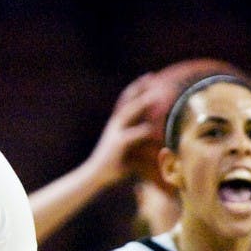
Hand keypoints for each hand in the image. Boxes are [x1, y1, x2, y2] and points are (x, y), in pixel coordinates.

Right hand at [83, 72, 160, 186]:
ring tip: (153, 95)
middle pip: (127, 100)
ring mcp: (115, 132)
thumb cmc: (113, 164)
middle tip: (150, 76)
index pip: (127, 100)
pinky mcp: (117, 144)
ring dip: (140, 103)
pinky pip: (133, 134)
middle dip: (138, 87)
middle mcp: (114, 124)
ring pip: (128, 112)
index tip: (148, 77)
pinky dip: (144, 130)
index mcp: (116, 123)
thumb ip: (139, 139)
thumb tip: (155, 135)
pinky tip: (153, 128)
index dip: (137, 88)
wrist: (94, 175)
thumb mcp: (127, 148)